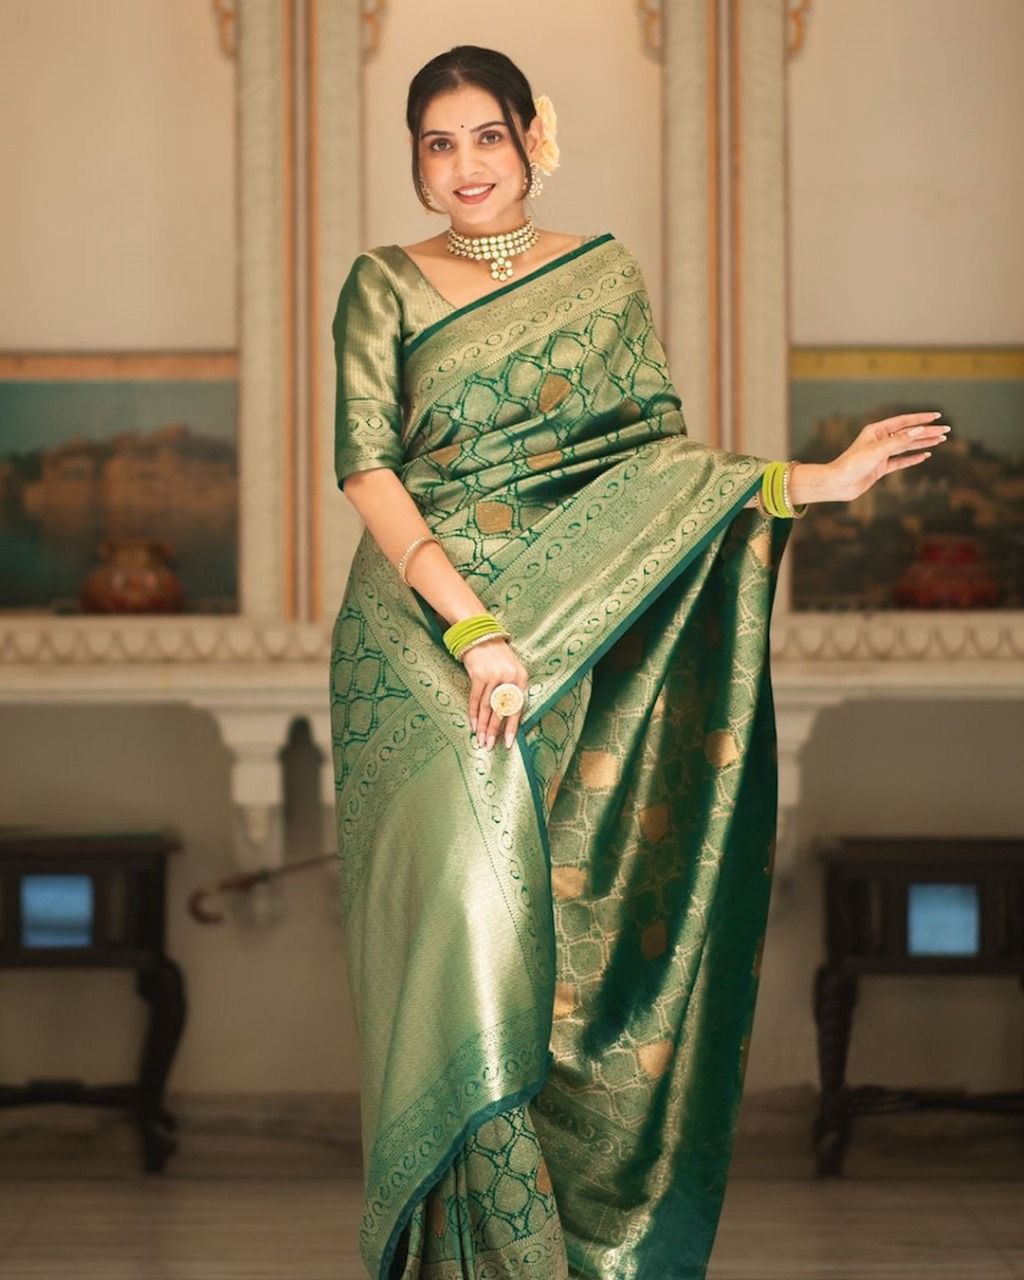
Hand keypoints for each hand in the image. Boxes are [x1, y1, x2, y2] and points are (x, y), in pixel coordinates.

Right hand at [461, 636, 528, 750]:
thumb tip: (507, 717)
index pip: (517, 707)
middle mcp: (510, 677)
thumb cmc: (497, 657)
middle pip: (501, 710)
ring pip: (487, 707)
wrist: (481, 635)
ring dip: (482, 725)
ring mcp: (494, 676)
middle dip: (494, 730)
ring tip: (480, 739)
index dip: (512, 727)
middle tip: (489, 746)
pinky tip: (472, 724)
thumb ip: (511, 690)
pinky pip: (475, 699)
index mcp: (522, 678)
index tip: (508, 743)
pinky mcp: (479, 674)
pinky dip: (473, 713)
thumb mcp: (511, 670)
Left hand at [799, 411, 950, 504]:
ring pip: (906, 447)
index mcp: (877, 431)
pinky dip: (913, 459)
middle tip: (946, 431)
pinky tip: (925, 455)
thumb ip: (899, 441)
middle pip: (908, 434)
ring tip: (941, 440)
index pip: (904, 421)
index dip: (921, 419)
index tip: (937, 416)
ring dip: (923, 443)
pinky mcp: (880, 468)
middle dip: (928, 432)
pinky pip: (900, 461)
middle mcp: (879, 440)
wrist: (838, 484)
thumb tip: (919, 430)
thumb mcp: (878, 450)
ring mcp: (881, 454)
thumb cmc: (853, 464)